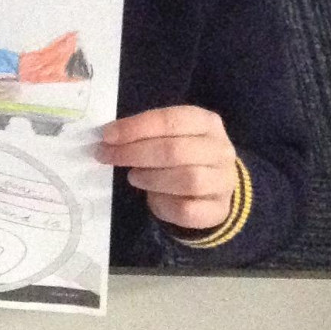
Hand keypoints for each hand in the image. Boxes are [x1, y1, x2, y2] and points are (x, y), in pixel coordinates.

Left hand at [95, 106, 237, 232]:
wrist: (212, 189)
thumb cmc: (183, 157)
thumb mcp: (169, 136)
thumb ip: (145, 134)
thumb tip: (109, 137)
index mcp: (206, 123)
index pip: (171, 120)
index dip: (136, 127)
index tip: (107, 136)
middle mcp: (220, 150)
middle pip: (175, 150)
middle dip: (134, 153)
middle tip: (108, 156)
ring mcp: (223, 180)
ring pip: (187, 179)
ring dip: (151, 178)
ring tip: (133, 177)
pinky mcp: (218, 209)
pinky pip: (188, 209)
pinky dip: (164, 204)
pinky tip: (153, 199)